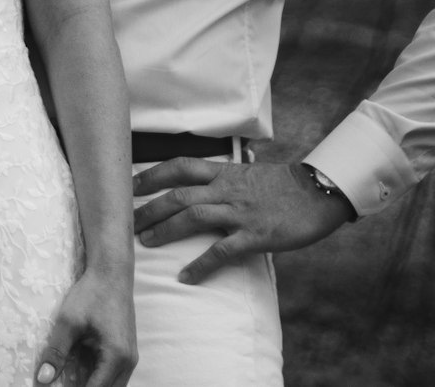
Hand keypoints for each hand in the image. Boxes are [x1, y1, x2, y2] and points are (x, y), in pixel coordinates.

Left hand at [34, 266, 136, 386]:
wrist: (112, 272)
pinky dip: (98, 378)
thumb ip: (56, 352)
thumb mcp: (69, 321)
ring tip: (70, 379)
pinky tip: (80, 371)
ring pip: (113, 386)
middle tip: (62, 383)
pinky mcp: (127, 351)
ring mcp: (130, 357)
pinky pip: (114, 376)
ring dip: (92, 385)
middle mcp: (128, 362)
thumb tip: (43, 379)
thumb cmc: (91, 293)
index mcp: (116, 357)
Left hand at [132, 158, 355, 284]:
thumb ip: (224, 176)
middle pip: (178, 194)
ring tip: (146, 243)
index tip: (130, 185)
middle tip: (126, 221)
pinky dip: (201, 265)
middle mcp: (226, 188)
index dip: (152, 175)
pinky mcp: (255, 235)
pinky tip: (185, 277)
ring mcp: (240, 212)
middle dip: (149, 207)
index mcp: (223, 172)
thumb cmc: (282, 184)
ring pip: (193, 217)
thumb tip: (203, 178)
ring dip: (166, 230)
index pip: (179, 166)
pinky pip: (222, 251)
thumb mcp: (248, 172)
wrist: (317, 192)